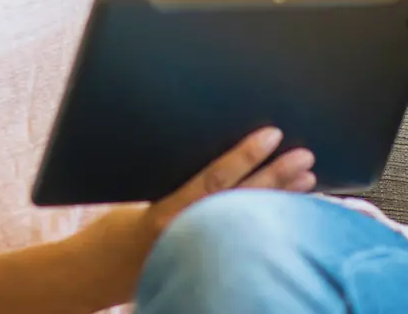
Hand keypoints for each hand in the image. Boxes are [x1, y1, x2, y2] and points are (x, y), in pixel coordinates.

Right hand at [79, 127, 312, 306]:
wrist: (98, 274)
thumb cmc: (115, 232)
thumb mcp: (136, 199)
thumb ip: (174, 184)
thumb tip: (216, 159)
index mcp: (164, 214)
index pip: (212, 179)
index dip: (245, 155)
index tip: (270, 134)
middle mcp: (186, 234)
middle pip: (241, 202)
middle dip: (276, 177)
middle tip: (304, 155)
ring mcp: (199, 251)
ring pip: (250, 222)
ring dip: (282, 199)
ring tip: (308, 179)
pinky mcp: (207, 264)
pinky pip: (248, 239)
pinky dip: (272, 222)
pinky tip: (291, 210)